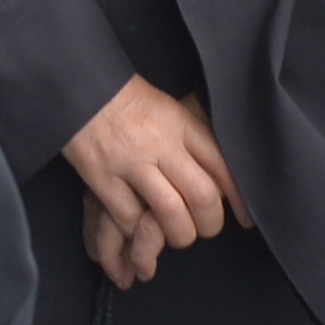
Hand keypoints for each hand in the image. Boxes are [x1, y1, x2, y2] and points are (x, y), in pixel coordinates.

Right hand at [63, 80, 242, 292]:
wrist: (78, 89)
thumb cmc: (126, 100)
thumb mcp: (170, 108)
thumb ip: (195, 138)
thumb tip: (223, 175)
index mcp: (181, 123)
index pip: (223, 166)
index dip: (240, 199)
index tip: (247, 219)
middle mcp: (161, 143)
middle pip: (202, 196)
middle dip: (209, 223)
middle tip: (204, 228)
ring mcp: (131, 161)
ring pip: (171, 213)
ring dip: (178, 233)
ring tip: (175, 235)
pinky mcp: (103, 178)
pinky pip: (130, 219)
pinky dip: (139, 233)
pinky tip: (140, 231)